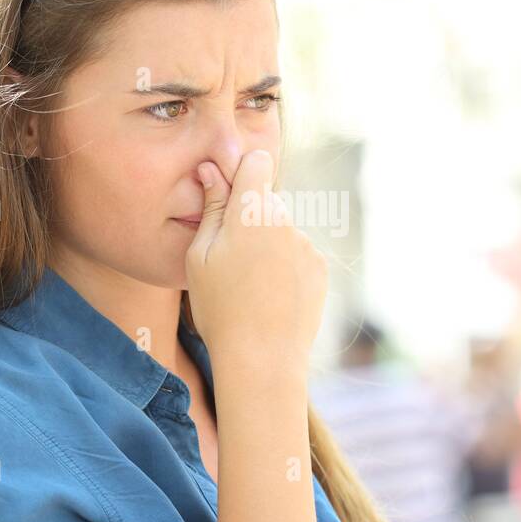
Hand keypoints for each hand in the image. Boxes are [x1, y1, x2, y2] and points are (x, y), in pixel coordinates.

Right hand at [185, 149, 327, 363]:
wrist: (263, 359)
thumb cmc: (220, 308)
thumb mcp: (200, 257)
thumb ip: (211, 208)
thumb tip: (212, 170)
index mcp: (252, 212)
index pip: (256, 162)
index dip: (241, 174)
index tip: (228, 196)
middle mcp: (285, 221)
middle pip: (267, 200)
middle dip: (250, 217)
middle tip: (229, 258)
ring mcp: (307, 244)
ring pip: (282, 229)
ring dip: (268, 244)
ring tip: (250, 285)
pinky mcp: (320, 267)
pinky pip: (298, 253)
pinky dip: (285, 266)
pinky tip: (271, 295)